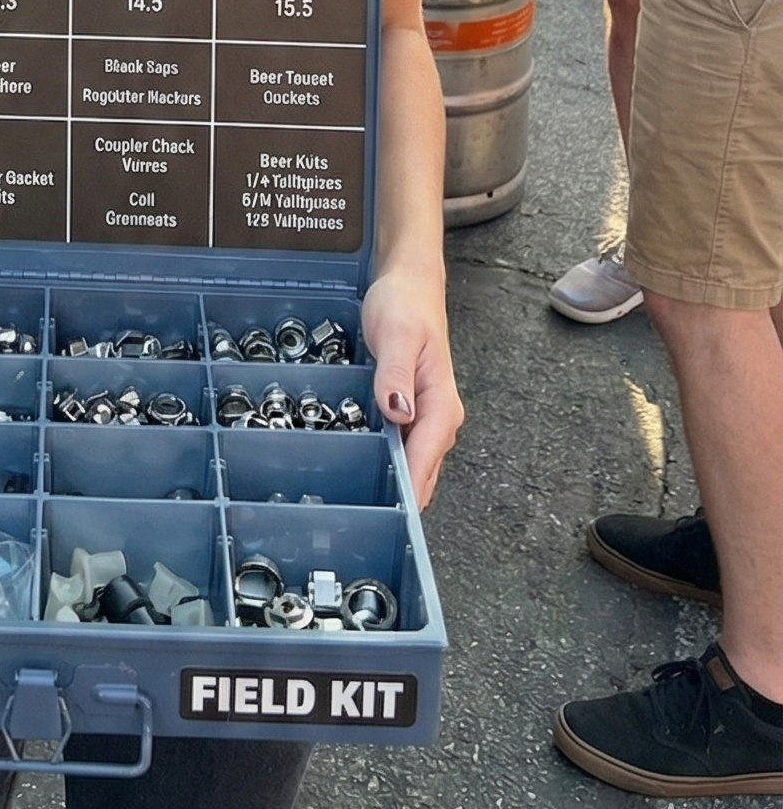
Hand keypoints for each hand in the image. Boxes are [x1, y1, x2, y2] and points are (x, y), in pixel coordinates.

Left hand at [358, 266, 463, 508]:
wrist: (408, 283)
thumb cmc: (405, 305)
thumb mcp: (397, 335)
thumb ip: (395, 375)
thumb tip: (399, 413)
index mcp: (442, 404)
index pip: (426, 459)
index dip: (411, 491)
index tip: (396, 523)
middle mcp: (439, 417)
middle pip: (423, 473)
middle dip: (403, 500)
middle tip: (370, 525)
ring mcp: (427, 417)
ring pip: (414, 465)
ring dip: (397, 487)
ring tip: (367, 511)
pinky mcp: (412, 412)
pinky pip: (404, 449)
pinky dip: (391, 466)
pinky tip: (370, 474)